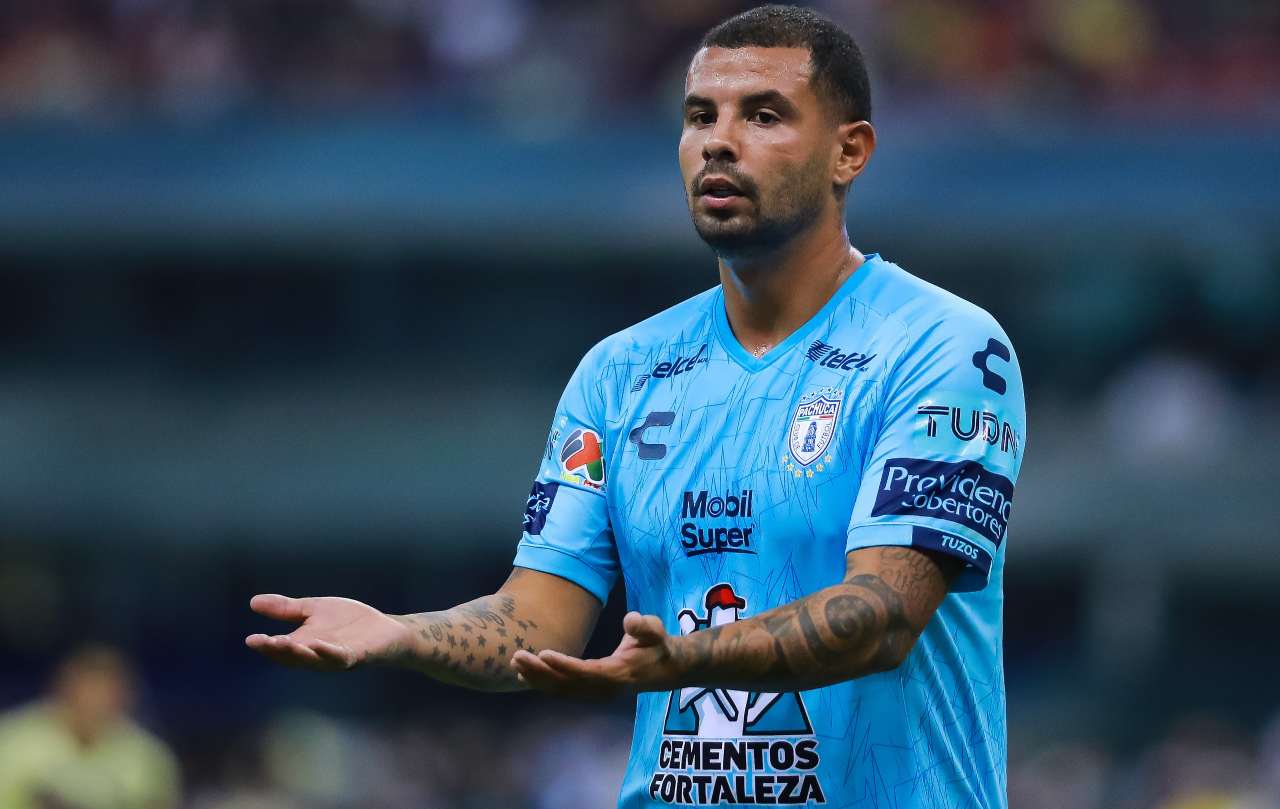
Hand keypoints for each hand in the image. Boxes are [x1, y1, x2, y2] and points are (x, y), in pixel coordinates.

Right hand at [245, 594, 411, 670]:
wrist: (386, 630)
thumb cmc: (349, 623)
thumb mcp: (314, 611)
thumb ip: (287, 609)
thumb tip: (253, 602)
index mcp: (305, 644)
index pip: (281, 648)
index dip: (266, 646)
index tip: (251, 640)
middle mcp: (318, 655)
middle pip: (294, 657)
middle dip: (278, 650)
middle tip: (263, 642)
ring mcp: (338, 657)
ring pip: (315, 660)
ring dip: (300, 654)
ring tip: (285, 643)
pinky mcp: (358, 655)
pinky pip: (341, 657)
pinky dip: (329, 653)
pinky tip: (319, 644)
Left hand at [511, 611, 682, 698]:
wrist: (664, 669)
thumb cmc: (657, 645)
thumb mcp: (656, 632)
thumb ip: (645, 627)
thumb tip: (631, 619)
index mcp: (618, 675)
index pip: (587, 672)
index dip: (565, 665)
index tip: (543, 654)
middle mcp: (604, 689)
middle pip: (568, 684)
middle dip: (541, 672)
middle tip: (517, 656)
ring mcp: (596, 693)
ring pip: (562, 690)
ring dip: (537, 679)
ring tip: (515, 663)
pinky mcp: (590, 691)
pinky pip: (563, 690)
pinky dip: (544, 684)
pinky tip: (525, 674)